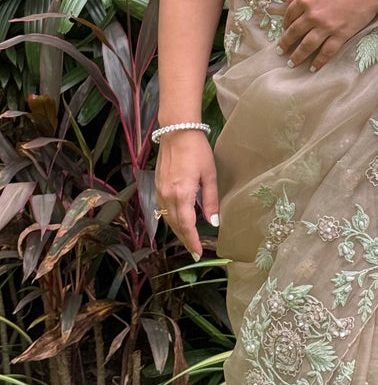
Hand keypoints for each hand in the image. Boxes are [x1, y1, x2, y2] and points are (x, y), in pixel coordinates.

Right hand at [154, 130, 218, 259]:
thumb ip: (211, 201)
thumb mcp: (210, 175)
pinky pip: (162, 209)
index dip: (192, 241)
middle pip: (175, 225)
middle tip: (194, 251)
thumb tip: (213, 223)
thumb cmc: (197, 151)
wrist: (178, 132)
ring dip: (177, 230)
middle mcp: (167, 195)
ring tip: (188, 239)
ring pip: (166, 218)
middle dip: (185, 239)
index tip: (198, 253)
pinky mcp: (157, 186)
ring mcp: (160, 191)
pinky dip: (170, 218)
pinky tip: (178, 221)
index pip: (186, 225)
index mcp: (182, 194)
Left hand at [274, 0, 377, 70]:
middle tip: (280, 51)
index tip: (285, 29)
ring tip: (291, 63)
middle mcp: (313, 15)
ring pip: (307, 46)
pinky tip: (313, 68)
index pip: (290, 14)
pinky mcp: (341, 35)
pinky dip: (319, 61)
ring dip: (297, 56)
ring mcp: (327, 27)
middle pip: (294, 33)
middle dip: (285, 43)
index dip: (285, 23)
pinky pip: (327, 52)